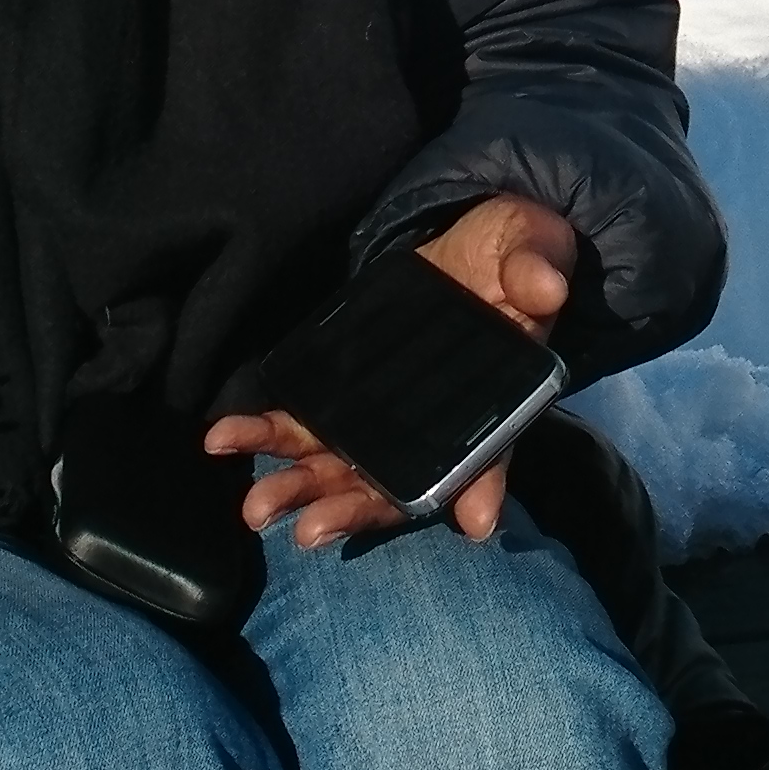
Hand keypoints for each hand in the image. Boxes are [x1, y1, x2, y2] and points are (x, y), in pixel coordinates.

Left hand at [205, 194, 577, 550]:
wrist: (472, 239)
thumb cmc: (515, 252)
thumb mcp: (533, 248)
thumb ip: (535, 269)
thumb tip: (546, 290)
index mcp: (489, 400)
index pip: (483, 455)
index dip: (476, 486)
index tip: (469, 519)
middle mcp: (431, 421)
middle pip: (392, 479)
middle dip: (349, 507)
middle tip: (309, 530)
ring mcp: (382, 411)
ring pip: (339, 464)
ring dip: (297, 488)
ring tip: (257, 509)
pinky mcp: (344, 386)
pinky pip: (303, 420)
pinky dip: (266, 434)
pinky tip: (222, 441)